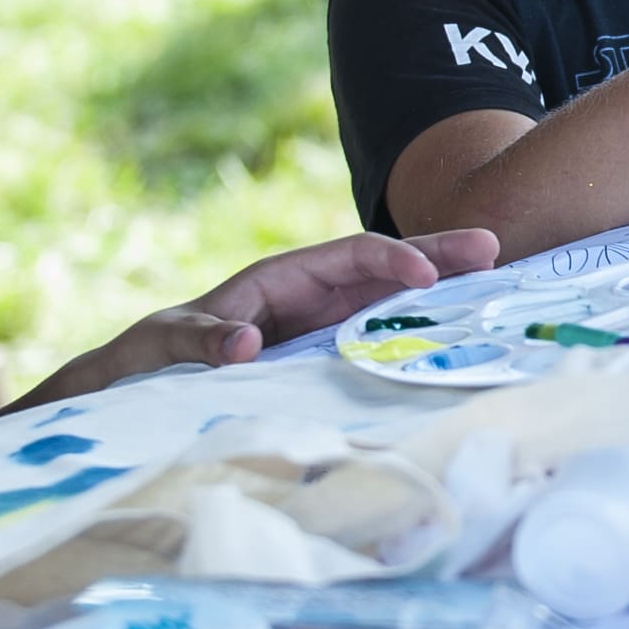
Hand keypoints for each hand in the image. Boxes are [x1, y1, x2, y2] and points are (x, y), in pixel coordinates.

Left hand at [51, 227, 498, 394]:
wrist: (137, 383)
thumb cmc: (148, 356)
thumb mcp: (168, 343)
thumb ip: (203, 338)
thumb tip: (246, 342)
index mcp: (278, 279)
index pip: (347, 257)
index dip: (389, 259)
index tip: (427, 273)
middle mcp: (308, 294)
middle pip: (382, 266)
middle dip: (435, 254)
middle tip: (492, 245)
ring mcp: (320, 322)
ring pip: (389, 298)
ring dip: (438, 288)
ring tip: (492, 278)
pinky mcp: (324, 351)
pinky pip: (377, 333)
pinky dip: (417, 328)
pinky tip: (455, 331)